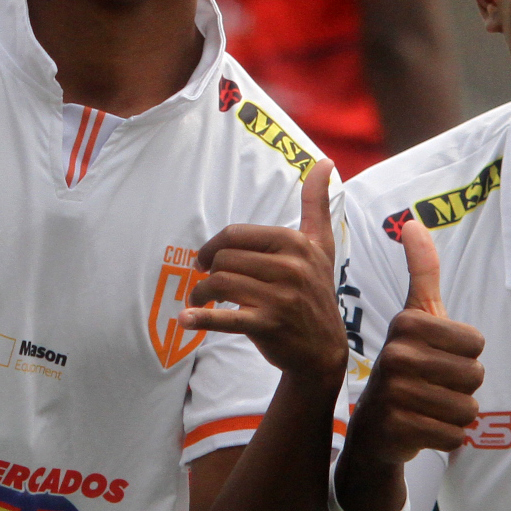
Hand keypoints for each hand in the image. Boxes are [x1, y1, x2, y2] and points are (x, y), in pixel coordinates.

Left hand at [183, 161, 346, 387]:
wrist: (324, 349)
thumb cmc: (316, 291)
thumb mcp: (322, 245)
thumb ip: (317, 202)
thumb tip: (324, 161)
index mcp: (296, 243)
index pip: (235, 235)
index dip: (214, 247)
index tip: (207, 260)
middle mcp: (290, 267)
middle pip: (224, 259)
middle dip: (208, 272)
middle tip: (205, 283)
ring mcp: (280, 298)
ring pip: (220, 283)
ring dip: (200, 294)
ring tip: (199, 301)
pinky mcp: (268, 325)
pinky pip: (225, 317)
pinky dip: (200, 319)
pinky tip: (186, 320)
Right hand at [345, 217, 484, 468]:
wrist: (373, 428)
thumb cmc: (405, 366)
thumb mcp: (415, 316)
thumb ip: (421, 270)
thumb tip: (413, 222)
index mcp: (407, 323)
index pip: (476, 343)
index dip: (466, 356)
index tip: (438, 358)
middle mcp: (396, 354)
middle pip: (475, 376)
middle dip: (463, 388)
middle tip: (433, 388)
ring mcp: (394, 392)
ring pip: (468, 409)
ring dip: (456, 415)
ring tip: (430, 409)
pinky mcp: (397, 428)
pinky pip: (454, 436)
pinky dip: (447, 438)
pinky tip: (424, 430)